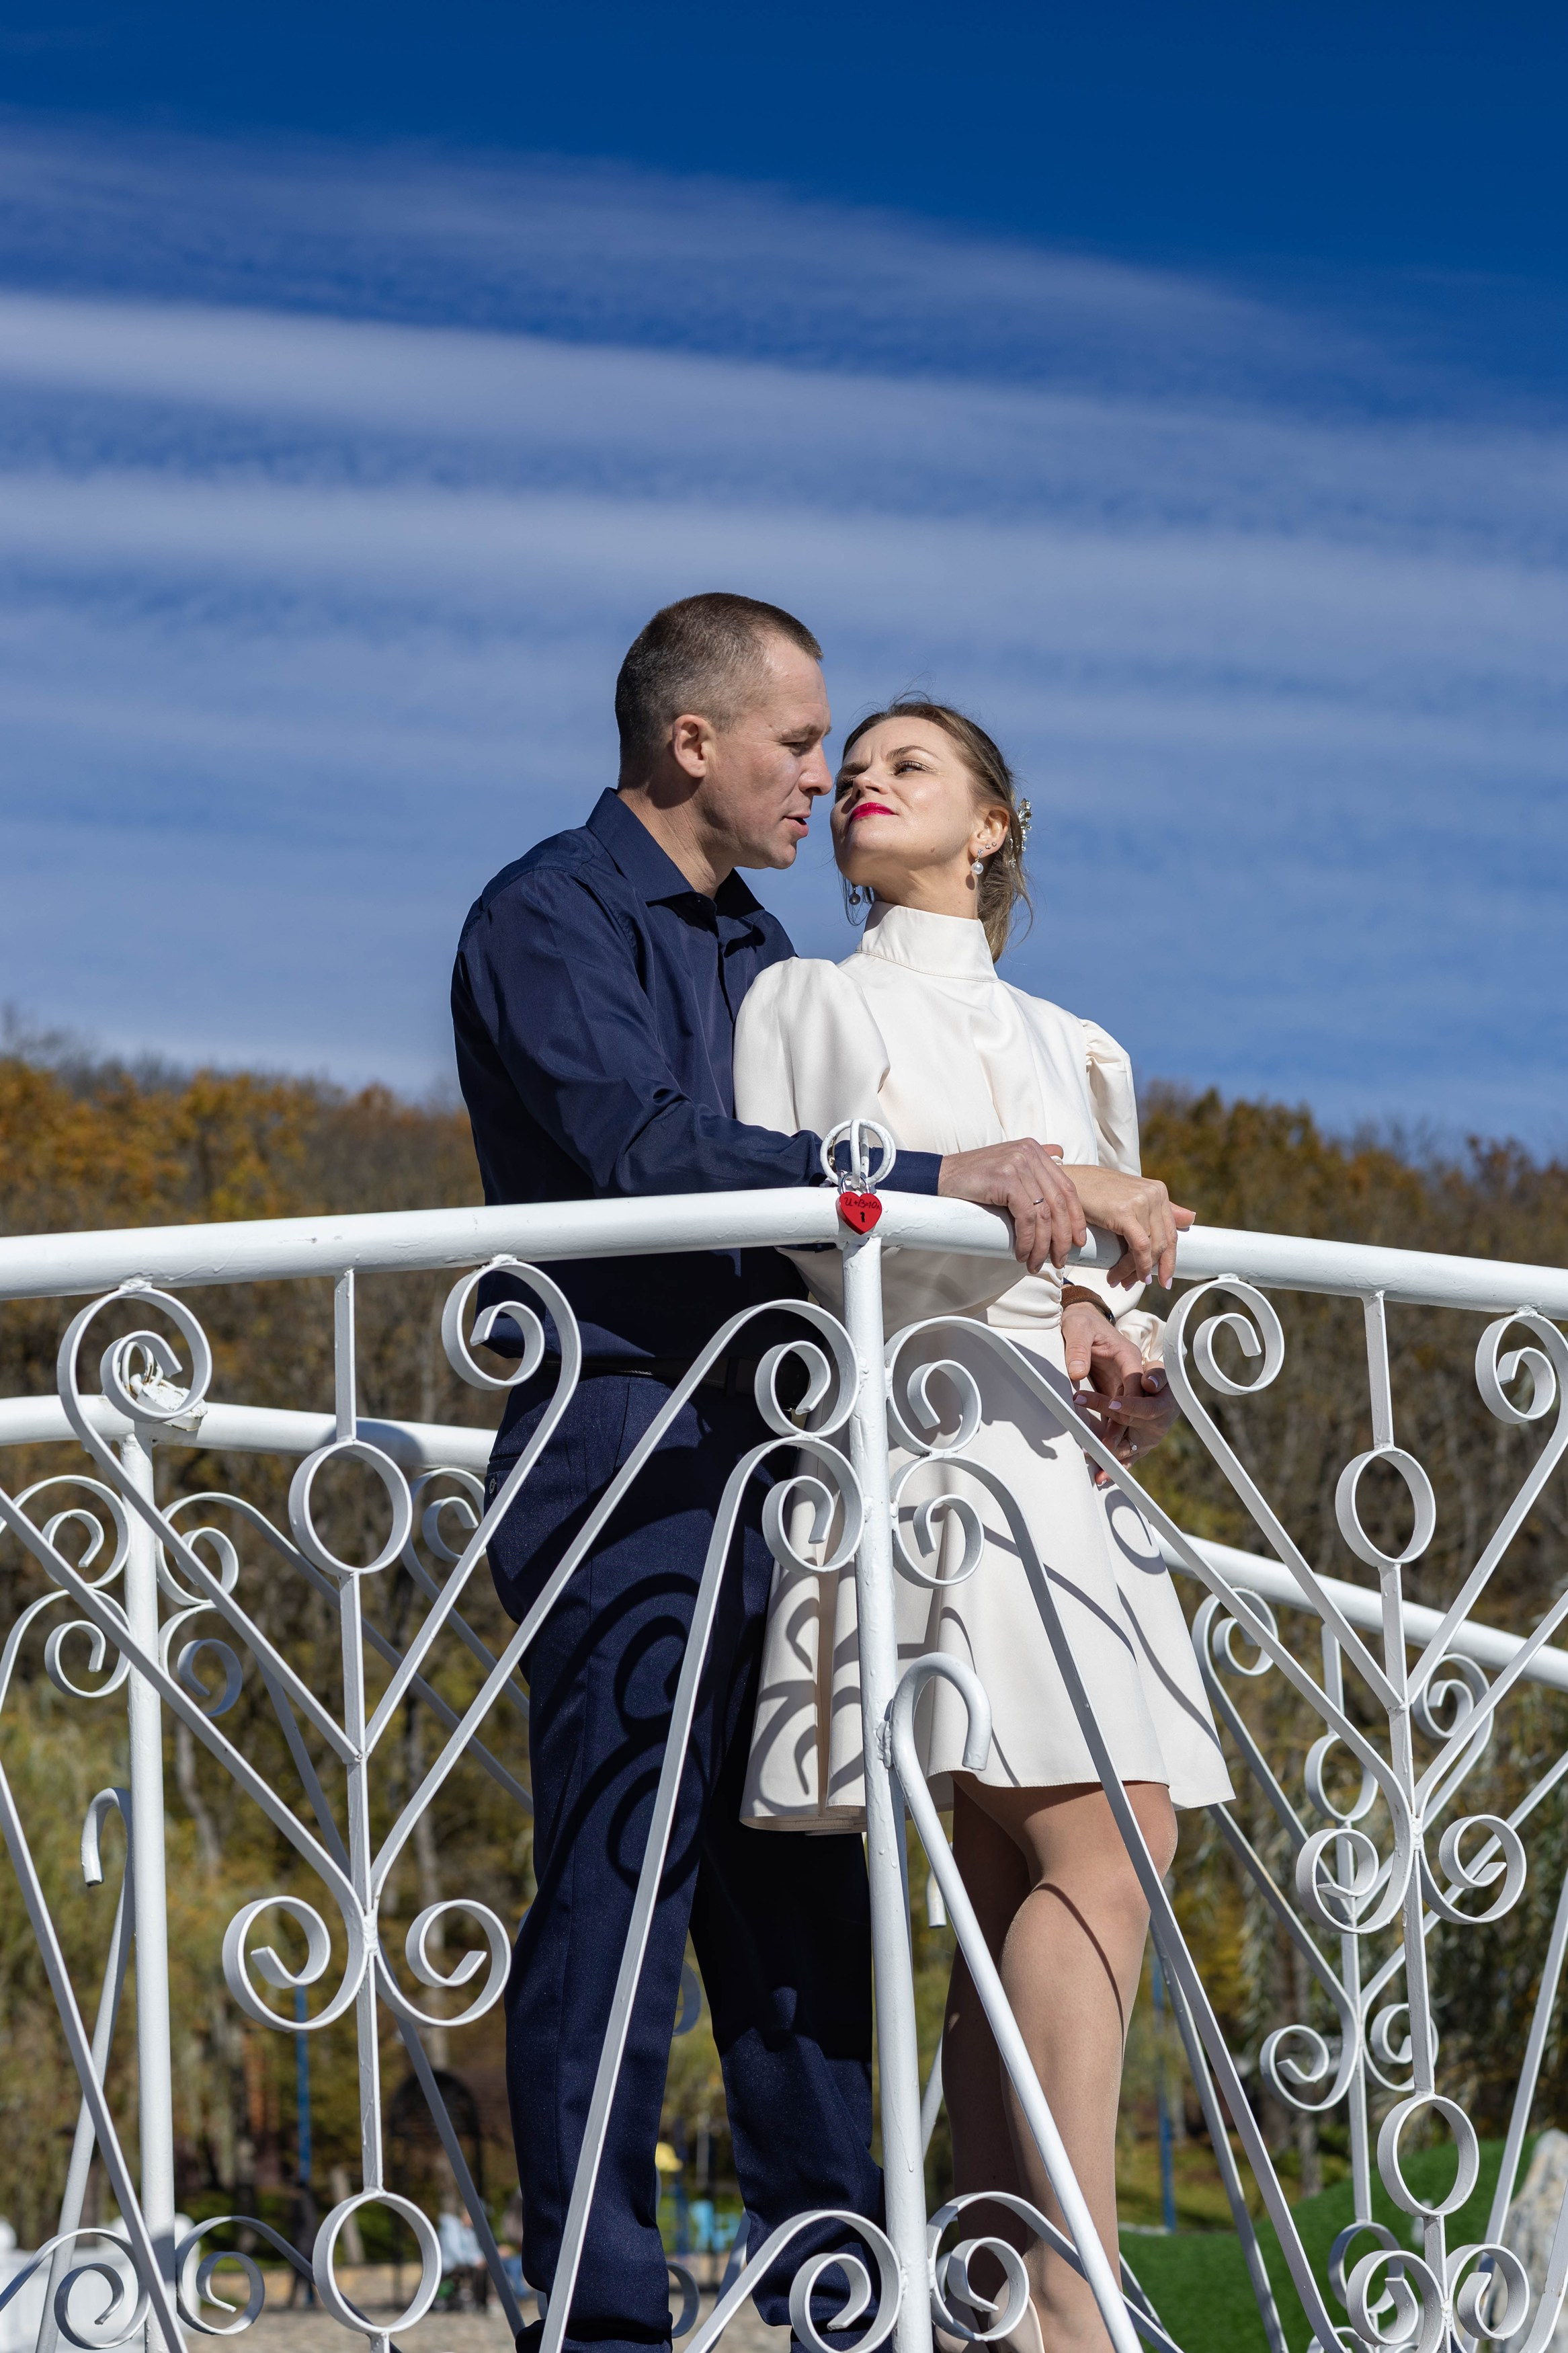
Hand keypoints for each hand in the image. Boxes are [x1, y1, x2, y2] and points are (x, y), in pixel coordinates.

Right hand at [937, 1139, 1086, 1274]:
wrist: (939, 1178)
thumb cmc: (973, 1178)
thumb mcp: (1007, 1163)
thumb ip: (1034, 1162)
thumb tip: (1061, 1154)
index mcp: (1034, 1150)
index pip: (1067, 1187)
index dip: (1076, 1217)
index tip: (1078, 1241)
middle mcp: (1029, 1153)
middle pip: (1059, 1202)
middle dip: (1063, 1237)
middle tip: (1059, 1259)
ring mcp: (1018, 1164)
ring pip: (1043, 1213)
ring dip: (1043, 1245)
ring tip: (1035, 1263)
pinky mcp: (1006, 1179)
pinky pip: (1026, 1217)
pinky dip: (1027, 1240)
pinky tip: (1021, 1252)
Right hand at [1057, 1166, 1193, 1288]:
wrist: (1071, 1182)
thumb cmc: (1097, 1192)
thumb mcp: (1132, 1198)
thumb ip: (1160, 1208)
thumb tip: (1191, 1218)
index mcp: (1159, 1191)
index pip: (1171, 1232)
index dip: (1169, 1258)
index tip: (1164, 1278)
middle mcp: (1154, 1194)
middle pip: (1163, 1242)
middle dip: (1153, 1269)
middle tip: (1140, 1283)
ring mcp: (1141, 1202)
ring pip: (1150, 1248)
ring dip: (1136, 1270)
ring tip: (1122, 1281)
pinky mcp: (1125, 1211)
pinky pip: (1139, 1247)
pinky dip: (1135, 1265)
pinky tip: (1125, 1275)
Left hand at [1062, 1303, 1179, 1477]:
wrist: (1081, 1320)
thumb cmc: (1081, 1321)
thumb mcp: (1077, 1327)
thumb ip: (1077, 1348)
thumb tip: (1076, 1372)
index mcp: (1128, 1357)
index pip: (1135, 1382)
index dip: (1128, 1399)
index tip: (1115, 1412)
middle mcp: (1131, 1377)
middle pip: (1135, 1410)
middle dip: (1122, 1433)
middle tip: (1107, 1453)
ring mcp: (1124, 1392)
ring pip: (1126, 1424)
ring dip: (1116, 1448)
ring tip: (1102, 1473)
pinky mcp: (1114, 1401)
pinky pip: (1116, 1426)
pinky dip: (1109, 1446)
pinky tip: (1101, 1469)